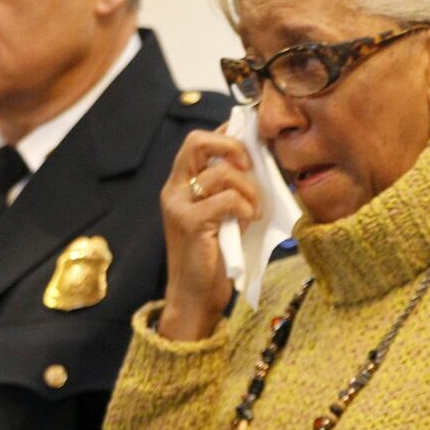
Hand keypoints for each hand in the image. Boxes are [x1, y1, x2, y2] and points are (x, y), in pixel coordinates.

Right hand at [158, 127, 261, 339]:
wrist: (195, 296)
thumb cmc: (214, 256)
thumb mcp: (223, 214)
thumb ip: (229, 188)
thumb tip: (255, 160)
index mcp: (181, 184)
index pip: (199, 140)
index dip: (227, 134)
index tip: (252, 141)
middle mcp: (174, 189)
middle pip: (196, 141)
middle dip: (232, 146)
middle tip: (250, 167)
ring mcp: (178, 205)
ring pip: (221, 173)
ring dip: (248, 190)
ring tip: (253, 211)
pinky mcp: (190, 222)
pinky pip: (226, 199)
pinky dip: (245, 208)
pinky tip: (247, 222)